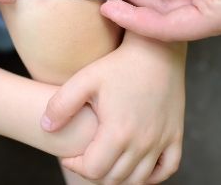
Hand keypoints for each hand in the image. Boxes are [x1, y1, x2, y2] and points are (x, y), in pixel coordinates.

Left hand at [42, 33, 185, 183]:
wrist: (155, 49)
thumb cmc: (119, 64)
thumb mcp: (85, 79)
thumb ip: (61, 104)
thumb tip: (45, 128)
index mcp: (118, 132)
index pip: (93, 170)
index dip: (76, 165)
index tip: (70, 154)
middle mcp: (142, 142)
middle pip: (115, 178)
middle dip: (95, 172)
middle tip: (86, 156)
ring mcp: (161, 140)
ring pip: (139, 179)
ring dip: (119, 175)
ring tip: (107, 159)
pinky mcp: (176, 133)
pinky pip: (167, 168)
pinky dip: (152, 175)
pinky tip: (138, 163)